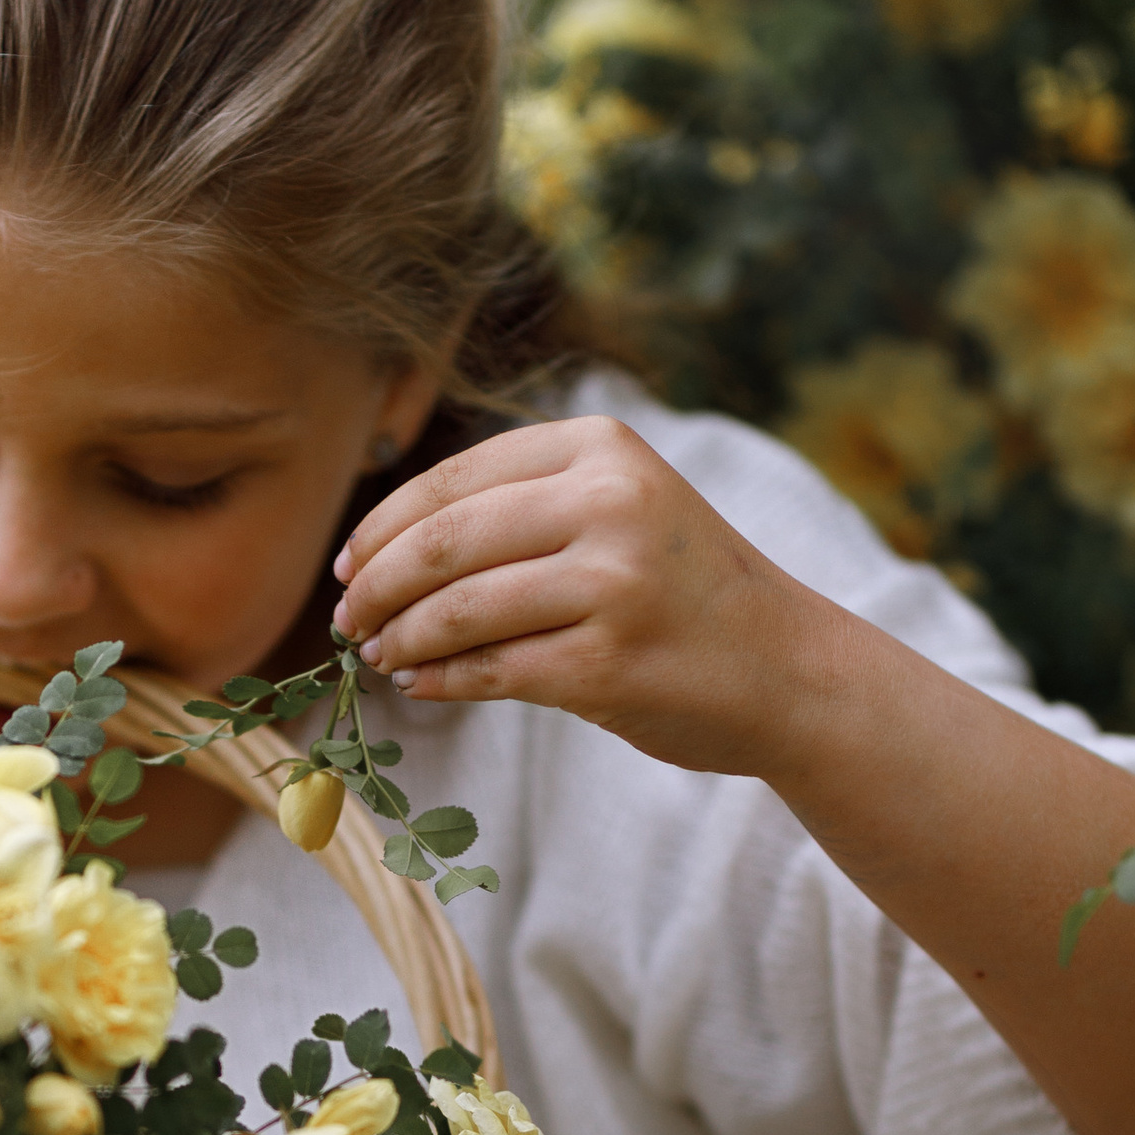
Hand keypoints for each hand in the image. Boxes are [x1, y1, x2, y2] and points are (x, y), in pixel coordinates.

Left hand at [332, 415, 816, 779]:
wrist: (787, 667)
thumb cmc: (683, 590)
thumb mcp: (619, 508)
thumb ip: (522, 508)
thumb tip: (381, 551)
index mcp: (601, 448)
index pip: (453, 481)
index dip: (382, 527)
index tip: (349, 565)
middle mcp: (610, 503)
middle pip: (443, 543)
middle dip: (376, 587)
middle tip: (347, 621)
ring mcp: (614, 585)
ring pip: (458, 610)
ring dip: (400, 639)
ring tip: (378, 656)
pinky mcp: (611, 664)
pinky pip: (492, 672)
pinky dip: (440, 681)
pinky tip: (418, 685)